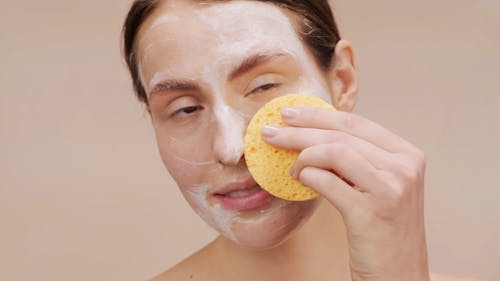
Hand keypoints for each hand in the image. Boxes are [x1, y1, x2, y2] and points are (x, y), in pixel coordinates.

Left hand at [261, 106, 429, 280]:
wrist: (398, 274)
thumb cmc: (382, 230)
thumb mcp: (379, 186)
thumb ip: (359, 159)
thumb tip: (313, 136)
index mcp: (407, 155)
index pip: (355, 123)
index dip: (318, 115)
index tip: (289, 113)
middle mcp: (404, 167)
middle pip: (341, 135)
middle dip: (299, 130)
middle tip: (271, 132)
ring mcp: (391, 189)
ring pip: (333, 152)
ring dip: (302, 156)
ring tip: (289, 168)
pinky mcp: (372, 212)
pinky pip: (327, 181)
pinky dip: (308, 176)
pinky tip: (300, 179)